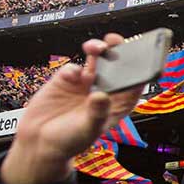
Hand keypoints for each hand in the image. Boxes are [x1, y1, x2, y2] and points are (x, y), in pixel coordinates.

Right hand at [0, 34, 142, 183]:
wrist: (39, 142)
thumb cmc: (70, 141)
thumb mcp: (88, 130)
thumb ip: (96, 113)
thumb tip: (101, 95)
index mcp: (118, 104)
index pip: (135, 83)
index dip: (141, 69)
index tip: (144, 56)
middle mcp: (104, 90)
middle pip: (117, 66)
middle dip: (120, 51)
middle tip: (117, 41)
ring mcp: (86, 83)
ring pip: (97, 60)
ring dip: (98, 50)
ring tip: (98, 48)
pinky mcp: (66, 80)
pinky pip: (73, 68)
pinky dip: (73, 68)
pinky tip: (72, 76)